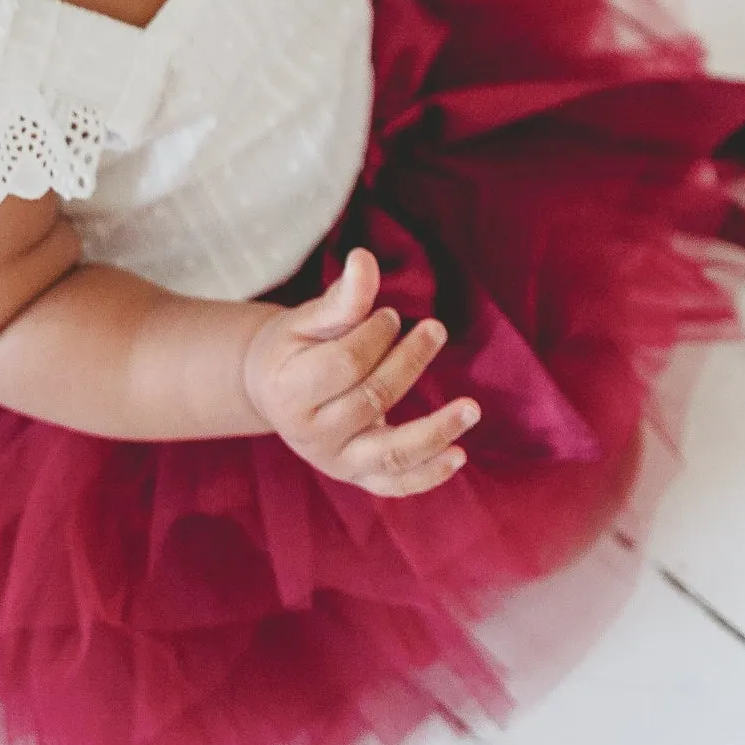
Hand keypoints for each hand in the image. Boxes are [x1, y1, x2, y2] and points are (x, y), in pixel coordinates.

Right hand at [242, 249, 476, 496]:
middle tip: (434, 329)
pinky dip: (429, 475)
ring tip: (472, 408)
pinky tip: (460, 456)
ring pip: (391, 454)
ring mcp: (335, 462)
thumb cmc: (291, 348)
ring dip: (436, 432)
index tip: (392, 314)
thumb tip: (364, 259)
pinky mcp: (356, 477)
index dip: (375, 335)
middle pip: (372, 400)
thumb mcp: (305, 319)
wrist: (272, 392)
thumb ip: (340, 299)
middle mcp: (310, 435)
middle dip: (409, 361)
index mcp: (289, 390)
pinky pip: (395, 485)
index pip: (345, 363)